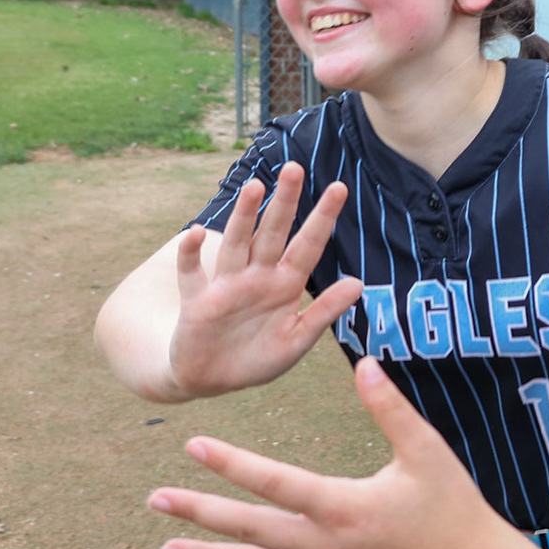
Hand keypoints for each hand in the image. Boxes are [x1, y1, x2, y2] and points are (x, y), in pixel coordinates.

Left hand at [152, 357, 514, 548]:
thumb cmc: (453, 506)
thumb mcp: (426, 449)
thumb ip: (390, 408)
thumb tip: (365, 363)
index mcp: (342, 506)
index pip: (273, 480)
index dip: (230, 463)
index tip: (192, 445)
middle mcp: (325, 546)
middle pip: (248, 527)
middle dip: (198, 513)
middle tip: (155, 501)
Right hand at [166, 163, 361, 398]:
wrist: (212, 380)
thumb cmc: (257, 359)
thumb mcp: (297, 340)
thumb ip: (324, 312)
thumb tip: (358, 283)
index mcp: (285, 285)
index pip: (308, 245)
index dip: (322, 218)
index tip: (339, 188)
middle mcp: (257, 277)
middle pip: (273, 233)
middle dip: (284, 202)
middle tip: (294, 168)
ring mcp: (227, 286)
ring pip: (236, 244)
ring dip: (243, 216)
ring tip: (254, 186)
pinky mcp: (197, 302)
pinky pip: (192, 274)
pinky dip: (190, 254)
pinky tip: (196, 232)